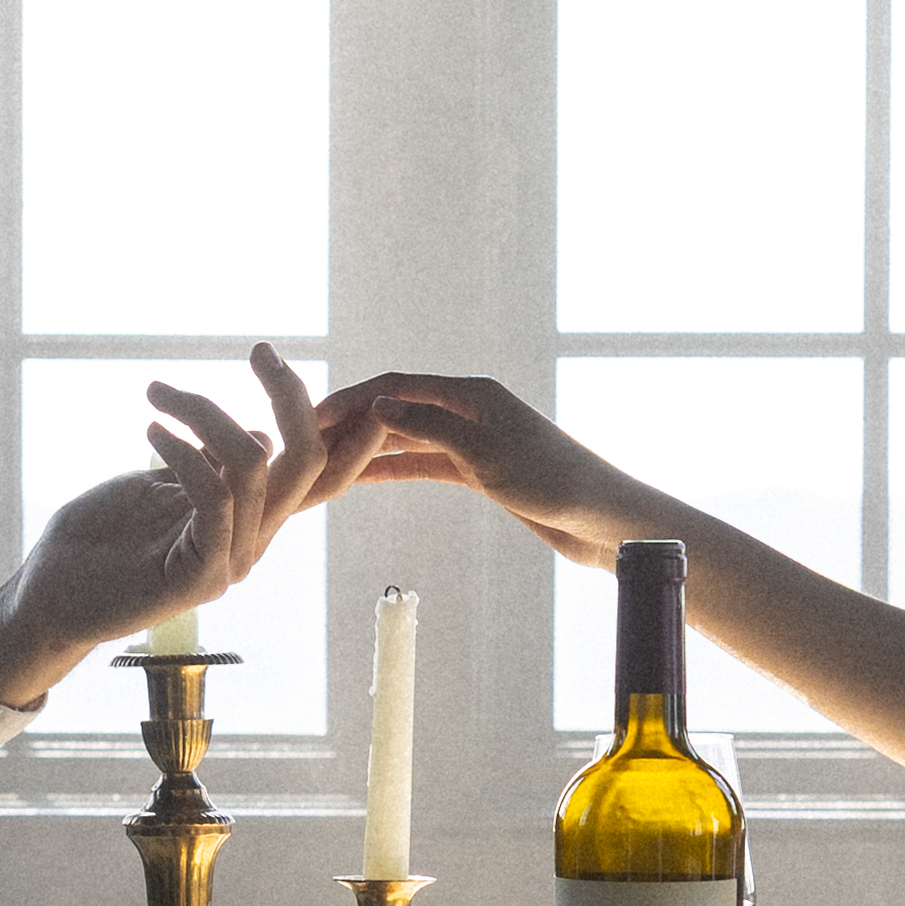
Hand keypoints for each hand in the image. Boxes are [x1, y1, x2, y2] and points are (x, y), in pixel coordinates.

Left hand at [0, 347, 337, 707]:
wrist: (50, 596)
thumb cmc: (99, 539)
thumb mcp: (164, 485)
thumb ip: (214, 467)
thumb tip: (265, 439)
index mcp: (251, 518)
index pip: (319, 470)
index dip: (334, 418)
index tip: (275, 358)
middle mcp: (252, 540)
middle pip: (307, 462)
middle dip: (291, 398)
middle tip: (262, 353)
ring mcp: (231, 561)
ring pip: (254, 465)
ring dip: (205, 414)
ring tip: (158, 395)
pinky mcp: (201, 577)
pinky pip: (214, 497)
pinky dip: (184, 453)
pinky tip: (152, 432)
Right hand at [315, 372, 649, 567]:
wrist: (601, 519)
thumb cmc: (553, 480)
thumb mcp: (486, 452)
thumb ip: (431, 425)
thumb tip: (377, 403)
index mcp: (471, 393)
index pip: (396, 386)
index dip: (350, 399)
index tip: (311, 419)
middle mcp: (468, 409)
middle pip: (396, 408)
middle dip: (351, 423)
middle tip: (304, 445)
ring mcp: (472, 439)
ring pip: (406, 437)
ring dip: (367, 448)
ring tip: (322, 463)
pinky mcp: (479, 470)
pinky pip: (424, 462)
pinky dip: (393, 468)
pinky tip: (361, 479)